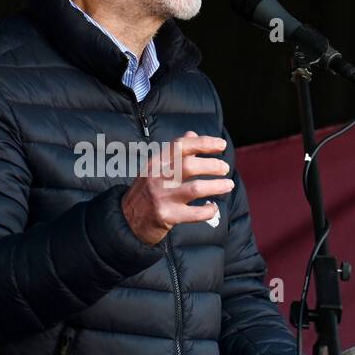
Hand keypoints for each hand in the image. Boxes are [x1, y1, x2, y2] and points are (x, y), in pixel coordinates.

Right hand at [121, 131, 233, 245]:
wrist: (125, 221)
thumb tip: (192, 134)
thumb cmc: (146, 192)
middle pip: (190, 166)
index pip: (181, 145)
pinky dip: (209, 210)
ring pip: (196, 188)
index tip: (221, 145)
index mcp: (156, 162)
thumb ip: (174, 152)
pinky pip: (195, 213)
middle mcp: (157, 177)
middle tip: (225, 168)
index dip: (204, 143)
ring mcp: (161, 197)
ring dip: (217, 186)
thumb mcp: (155, 168)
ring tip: (228, 185)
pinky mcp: (166, 216)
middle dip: (213, 165)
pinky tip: (213, 207)